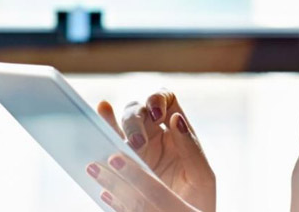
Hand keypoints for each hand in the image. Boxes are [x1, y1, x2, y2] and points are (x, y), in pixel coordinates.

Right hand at [92, 91, 215, 211]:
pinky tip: (97, 129)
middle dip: (135, 121)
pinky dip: (103, 134)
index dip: (157, 98)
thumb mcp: (201, 176)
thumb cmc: (198, 199)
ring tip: (111, 135)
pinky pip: (109, 145)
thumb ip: (191, 148)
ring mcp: (136, 149)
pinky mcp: (120, 165)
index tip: (157, 114)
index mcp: (177, 131)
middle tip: (137, 143)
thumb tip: (176, 118)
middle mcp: (155, 134)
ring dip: (114, 126)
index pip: (165, 99)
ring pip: (120, 125)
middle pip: (139, 110)